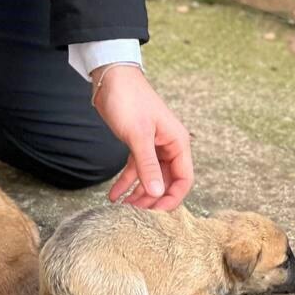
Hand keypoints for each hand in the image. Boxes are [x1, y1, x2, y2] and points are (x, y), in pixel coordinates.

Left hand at [91, 65, 193, 210]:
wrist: (111, 78)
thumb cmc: (129, 100)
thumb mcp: (138, 135)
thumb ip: (147, 165)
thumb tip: (158, 193)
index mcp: (178, 143)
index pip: (183, 179)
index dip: (172, 199)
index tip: (156, 215)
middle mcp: (168, 146)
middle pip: (166, 182)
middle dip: (153, 200)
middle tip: (136, 216)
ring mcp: (152, 146)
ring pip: (150, 177)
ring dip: (138, 194)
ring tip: (123, 210)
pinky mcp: (136, 144)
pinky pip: (135, 169)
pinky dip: (125, 182)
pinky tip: (113, 196)